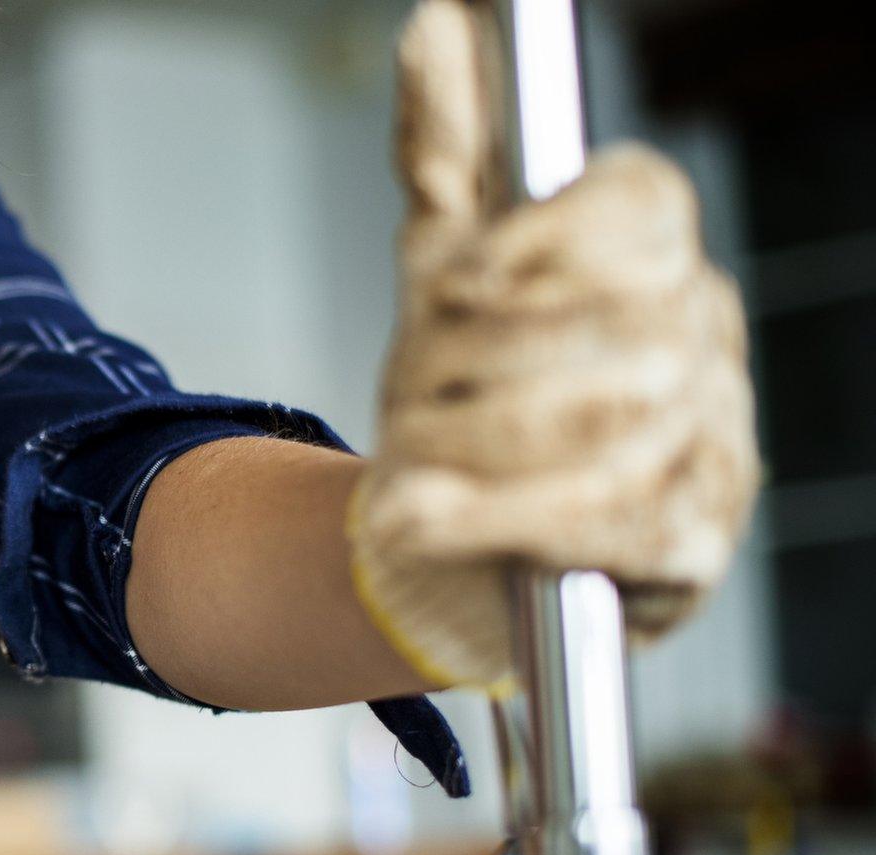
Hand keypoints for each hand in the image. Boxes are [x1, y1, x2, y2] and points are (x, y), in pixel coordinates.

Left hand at [350, 0, 761, 690]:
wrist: (461, 545)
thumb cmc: (464, 395)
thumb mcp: (441, 269)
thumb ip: (445, 153)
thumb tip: (434, 22)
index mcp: (655, 256)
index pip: (642, 203)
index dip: (543, 236)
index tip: (453, 283)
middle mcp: (700, 339)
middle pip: (601, 321)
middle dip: (471, 368)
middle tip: (401, 399)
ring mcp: (710, 441)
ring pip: (592, 425)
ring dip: (467, 449)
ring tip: (408, 469)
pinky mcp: (691, 539)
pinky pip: (597, 521)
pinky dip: (492, 521)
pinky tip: (429, 516)